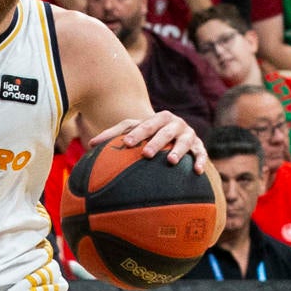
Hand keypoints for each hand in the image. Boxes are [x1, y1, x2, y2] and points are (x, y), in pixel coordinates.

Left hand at [90, 110, 207, 172]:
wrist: (174, 134)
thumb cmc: (147, 134)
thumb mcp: (132, 131)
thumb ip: (113, 135)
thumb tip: (90, 145)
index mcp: (158, 118)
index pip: (146, 125)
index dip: (137, 133)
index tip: (127, 143)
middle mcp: (175, 124)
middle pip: (165, 132)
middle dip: (156, 142)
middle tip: (145, 154)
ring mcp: (188, 135)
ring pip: (184, 141)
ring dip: (179, 150)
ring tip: (171, 162)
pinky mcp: (199, 146)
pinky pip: (201, 153)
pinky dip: (201, 161)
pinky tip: (197, 172)